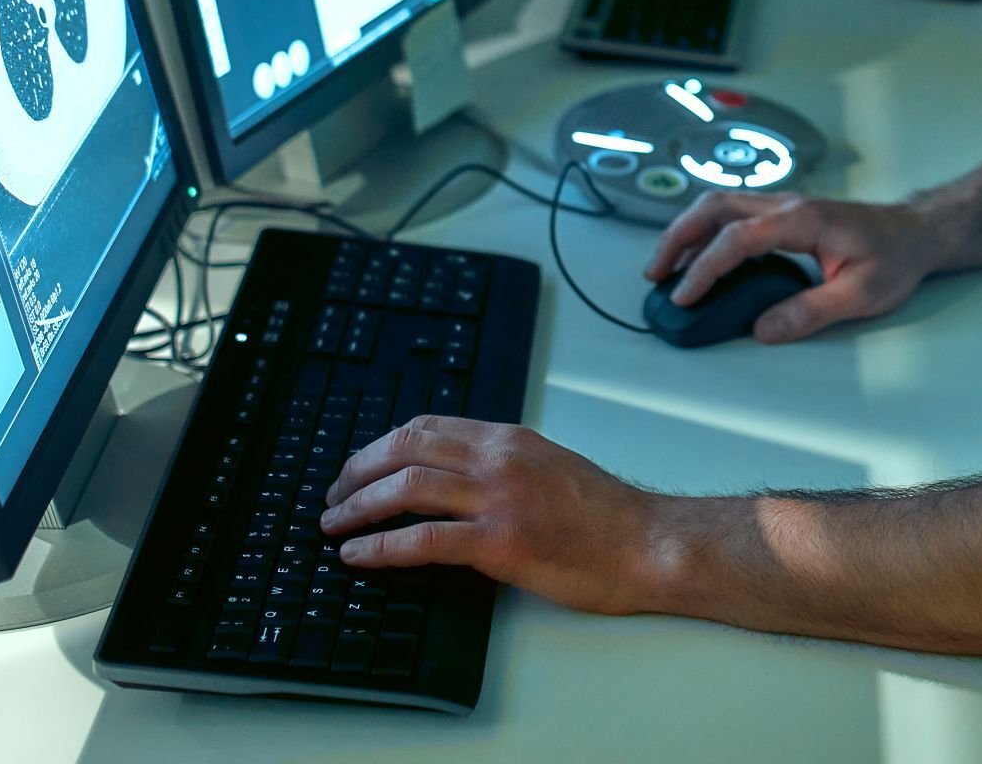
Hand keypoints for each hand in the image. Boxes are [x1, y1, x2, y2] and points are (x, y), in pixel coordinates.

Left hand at [319, 416, 669, 615]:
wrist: (648, 543)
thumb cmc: (607, 516)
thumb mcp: (551, 467)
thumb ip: (504, 465)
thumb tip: (457, 480)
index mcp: (508, 438)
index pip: (426, 427)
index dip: (380, 447)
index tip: (358, 468)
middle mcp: (498, 459)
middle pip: (405, 449)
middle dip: (357, 472)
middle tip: (332, 498)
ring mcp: (498, 498)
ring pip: (406, 488)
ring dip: (358, 507)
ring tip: (334, 526)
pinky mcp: (500, 542)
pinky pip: (423, 539)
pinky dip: (381, 546)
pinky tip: (360, 555)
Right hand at [644, 190, 950, 342]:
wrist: (916, 233)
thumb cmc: (895, 258)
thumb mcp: (860, 294)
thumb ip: (810, 311)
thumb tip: (762, 329)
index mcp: (802, 220)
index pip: (737, 239)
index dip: (705, 269)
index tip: (685, 297)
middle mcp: (787, 205)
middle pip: (715, 207)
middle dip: (678, 238)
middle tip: (656, 273)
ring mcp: (785, 205)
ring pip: (720, 204)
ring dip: (687, 231)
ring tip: (667, 266)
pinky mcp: (786, 213)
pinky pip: (734, 212)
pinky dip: (706, 230)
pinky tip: (700, 255)